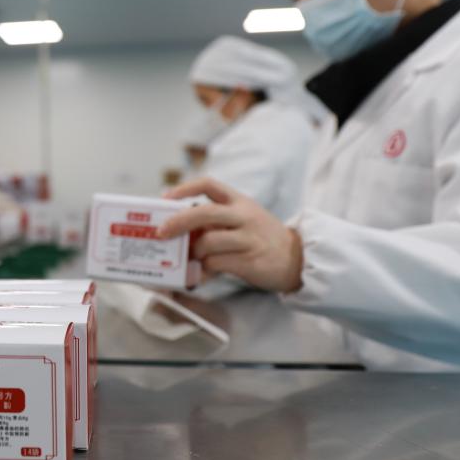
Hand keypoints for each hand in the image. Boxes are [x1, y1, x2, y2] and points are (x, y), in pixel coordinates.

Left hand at [157, 178, 303, 293]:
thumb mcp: (242, 219)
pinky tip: (200, 274)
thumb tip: (178, 227)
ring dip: (194, 252)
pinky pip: (215, 264)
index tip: (165, 198)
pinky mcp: (249, 261)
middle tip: (162, 232)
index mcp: (239, 201)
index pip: (209, 184)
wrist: (298, 259)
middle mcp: (244, 216)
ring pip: (208, 241)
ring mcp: (248, 238)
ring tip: (193, 258)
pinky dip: (202, 270)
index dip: (184, 189)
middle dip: (178, 222)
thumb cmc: (261, 238)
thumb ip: (215, 220)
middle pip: (204, 212)